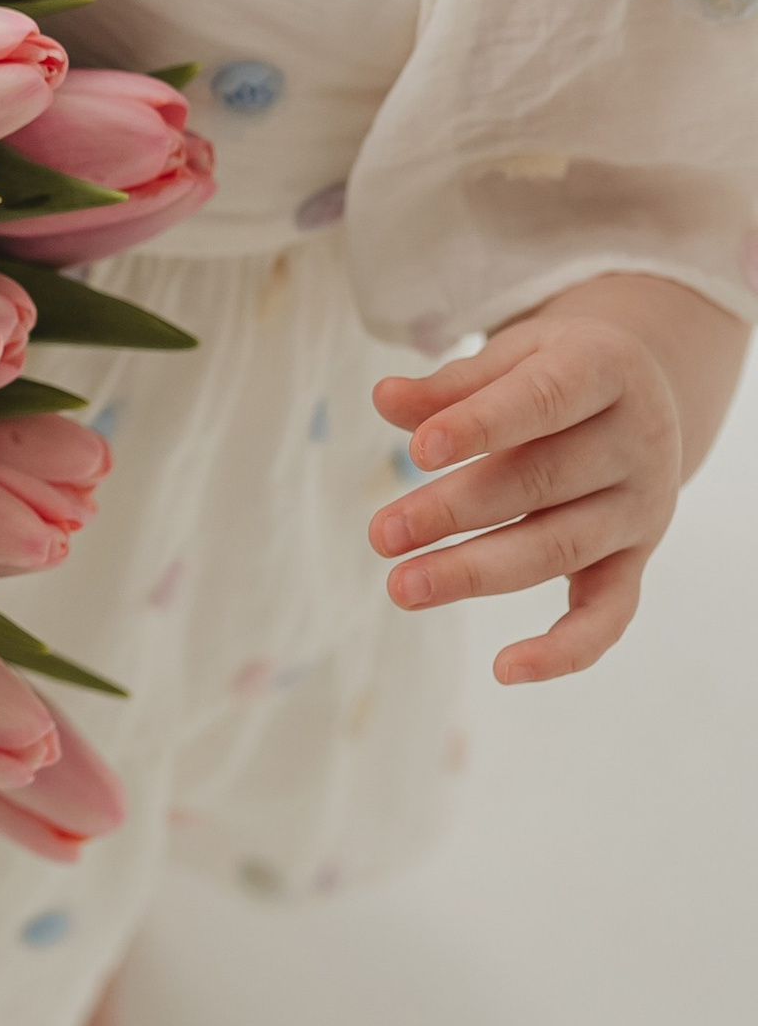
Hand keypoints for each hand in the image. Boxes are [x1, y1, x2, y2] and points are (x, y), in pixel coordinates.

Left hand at [369, 310, 685, 683]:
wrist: (644, 392)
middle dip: (456, 511)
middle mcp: (636, 442)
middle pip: (543, 482)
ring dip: (477, 572)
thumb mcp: (512, 356)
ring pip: (561, 547)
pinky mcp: (635, 560)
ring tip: (403, 587)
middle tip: (381, 535)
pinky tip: (505, 669)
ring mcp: (641, 508)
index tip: (416, 450)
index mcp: (606, 371)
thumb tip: (385, 400)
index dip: (480, 425)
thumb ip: (452, 384)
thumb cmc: (556, 371)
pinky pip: (609, 614)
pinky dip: (565, 649)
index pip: (543, 400)